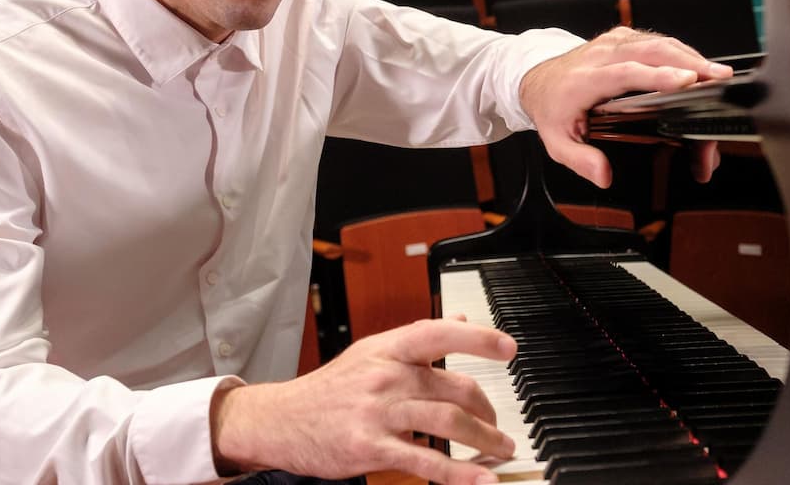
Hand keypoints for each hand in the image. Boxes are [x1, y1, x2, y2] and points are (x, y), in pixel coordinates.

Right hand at [211, 318, 516, 484]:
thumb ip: (418, 340)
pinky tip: (481, 478)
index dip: (478, 339)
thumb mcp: (372, 353)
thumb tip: (461, 321)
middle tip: (500, 427)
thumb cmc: (329, 389)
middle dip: (488, 411)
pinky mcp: (371, 448)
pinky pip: (426, 460)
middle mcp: (386, 376)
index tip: (509, 349)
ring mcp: (378, 412)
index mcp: (388, 349)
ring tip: (501, 450)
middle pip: (454, 387)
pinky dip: (460, 472)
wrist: (280, 420)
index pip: (439, 333)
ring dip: (484, 439)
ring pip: (448, 422)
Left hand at [520, 27, 732, 187]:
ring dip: (692, 58)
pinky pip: (660, 41)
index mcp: (585, 79)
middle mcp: (602, 54)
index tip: (686, 81)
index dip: (659, 76)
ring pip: (660, 43)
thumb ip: (579, 159)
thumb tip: (603, 174)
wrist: (538, 78)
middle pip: (652, 51)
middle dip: (689, 62)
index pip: (626, 73)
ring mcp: (616, 42)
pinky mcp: (627, 38)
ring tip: (718, 77)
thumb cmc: (552, 107)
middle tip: (718, 79)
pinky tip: (701, 69)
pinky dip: (684, 54)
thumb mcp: (556, 141)